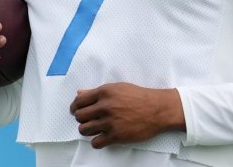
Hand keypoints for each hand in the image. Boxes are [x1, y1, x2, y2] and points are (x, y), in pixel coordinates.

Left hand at [69, 82, 185, 148]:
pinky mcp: (116, 136)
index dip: (75, 107)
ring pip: (84, 130)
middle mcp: (105, 106)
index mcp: (104, 92)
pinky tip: (103, 137)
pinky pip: (95, 143)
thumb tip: (80, 93)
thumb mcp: (117, 88)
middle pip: (79, 116)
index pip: (79, 101)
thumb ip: (96, 91)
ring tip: (95, 128)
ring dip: (87, 130)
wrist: (157, 109)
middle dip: (81, 119)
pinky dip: (97, 141)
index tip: (76, 111)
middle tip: (88, 120)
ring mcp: (110, 122)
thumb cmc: (139, 97)